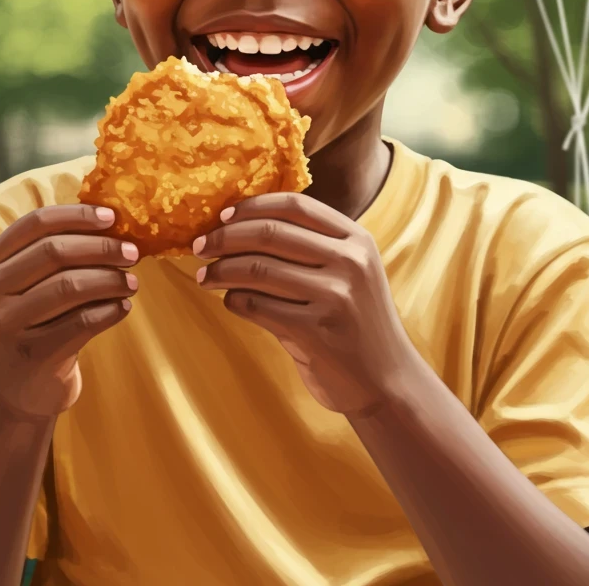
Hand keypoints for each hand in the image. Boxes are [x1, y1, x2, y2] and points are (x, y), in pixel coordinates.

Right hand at [0, 204, 138, 420]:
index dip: (77, 215)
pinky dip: (111, 311)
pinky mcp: (32, 356)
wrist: (11, 390)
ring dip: (111, 280)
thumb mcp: (23, 285)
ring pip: (71, 286)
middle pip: (55, 251)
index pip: (35, 223)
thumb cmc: (29, 323)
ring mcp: (6, 326)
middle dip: (102, 248)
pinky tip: (123, 307)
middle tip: (132, 253)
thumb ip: (51, 254)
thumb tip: (111, 222)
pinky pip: (83, 322)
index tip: (112, 217)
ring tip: (132, 283)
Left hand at [194, 194, 414, 417]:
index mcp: (356, 239)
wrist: (388, 382)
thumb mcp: (350, 273)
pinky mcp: (315, 331)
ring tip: (204, 277)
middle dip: (226, 237)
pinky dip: (234, 300)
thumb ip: (311, 247)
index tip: (223, 215)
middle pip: (270, 233)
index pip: (295, 205)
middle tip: (201, 246)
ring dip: (221, 271)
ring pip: (258, 268)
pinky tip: (230, 301)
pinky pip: (256, 305)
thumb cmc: (357, 322)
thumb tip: (241, 226)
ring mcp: (335, 296)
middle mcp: (349, 262)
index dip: (253, 206)